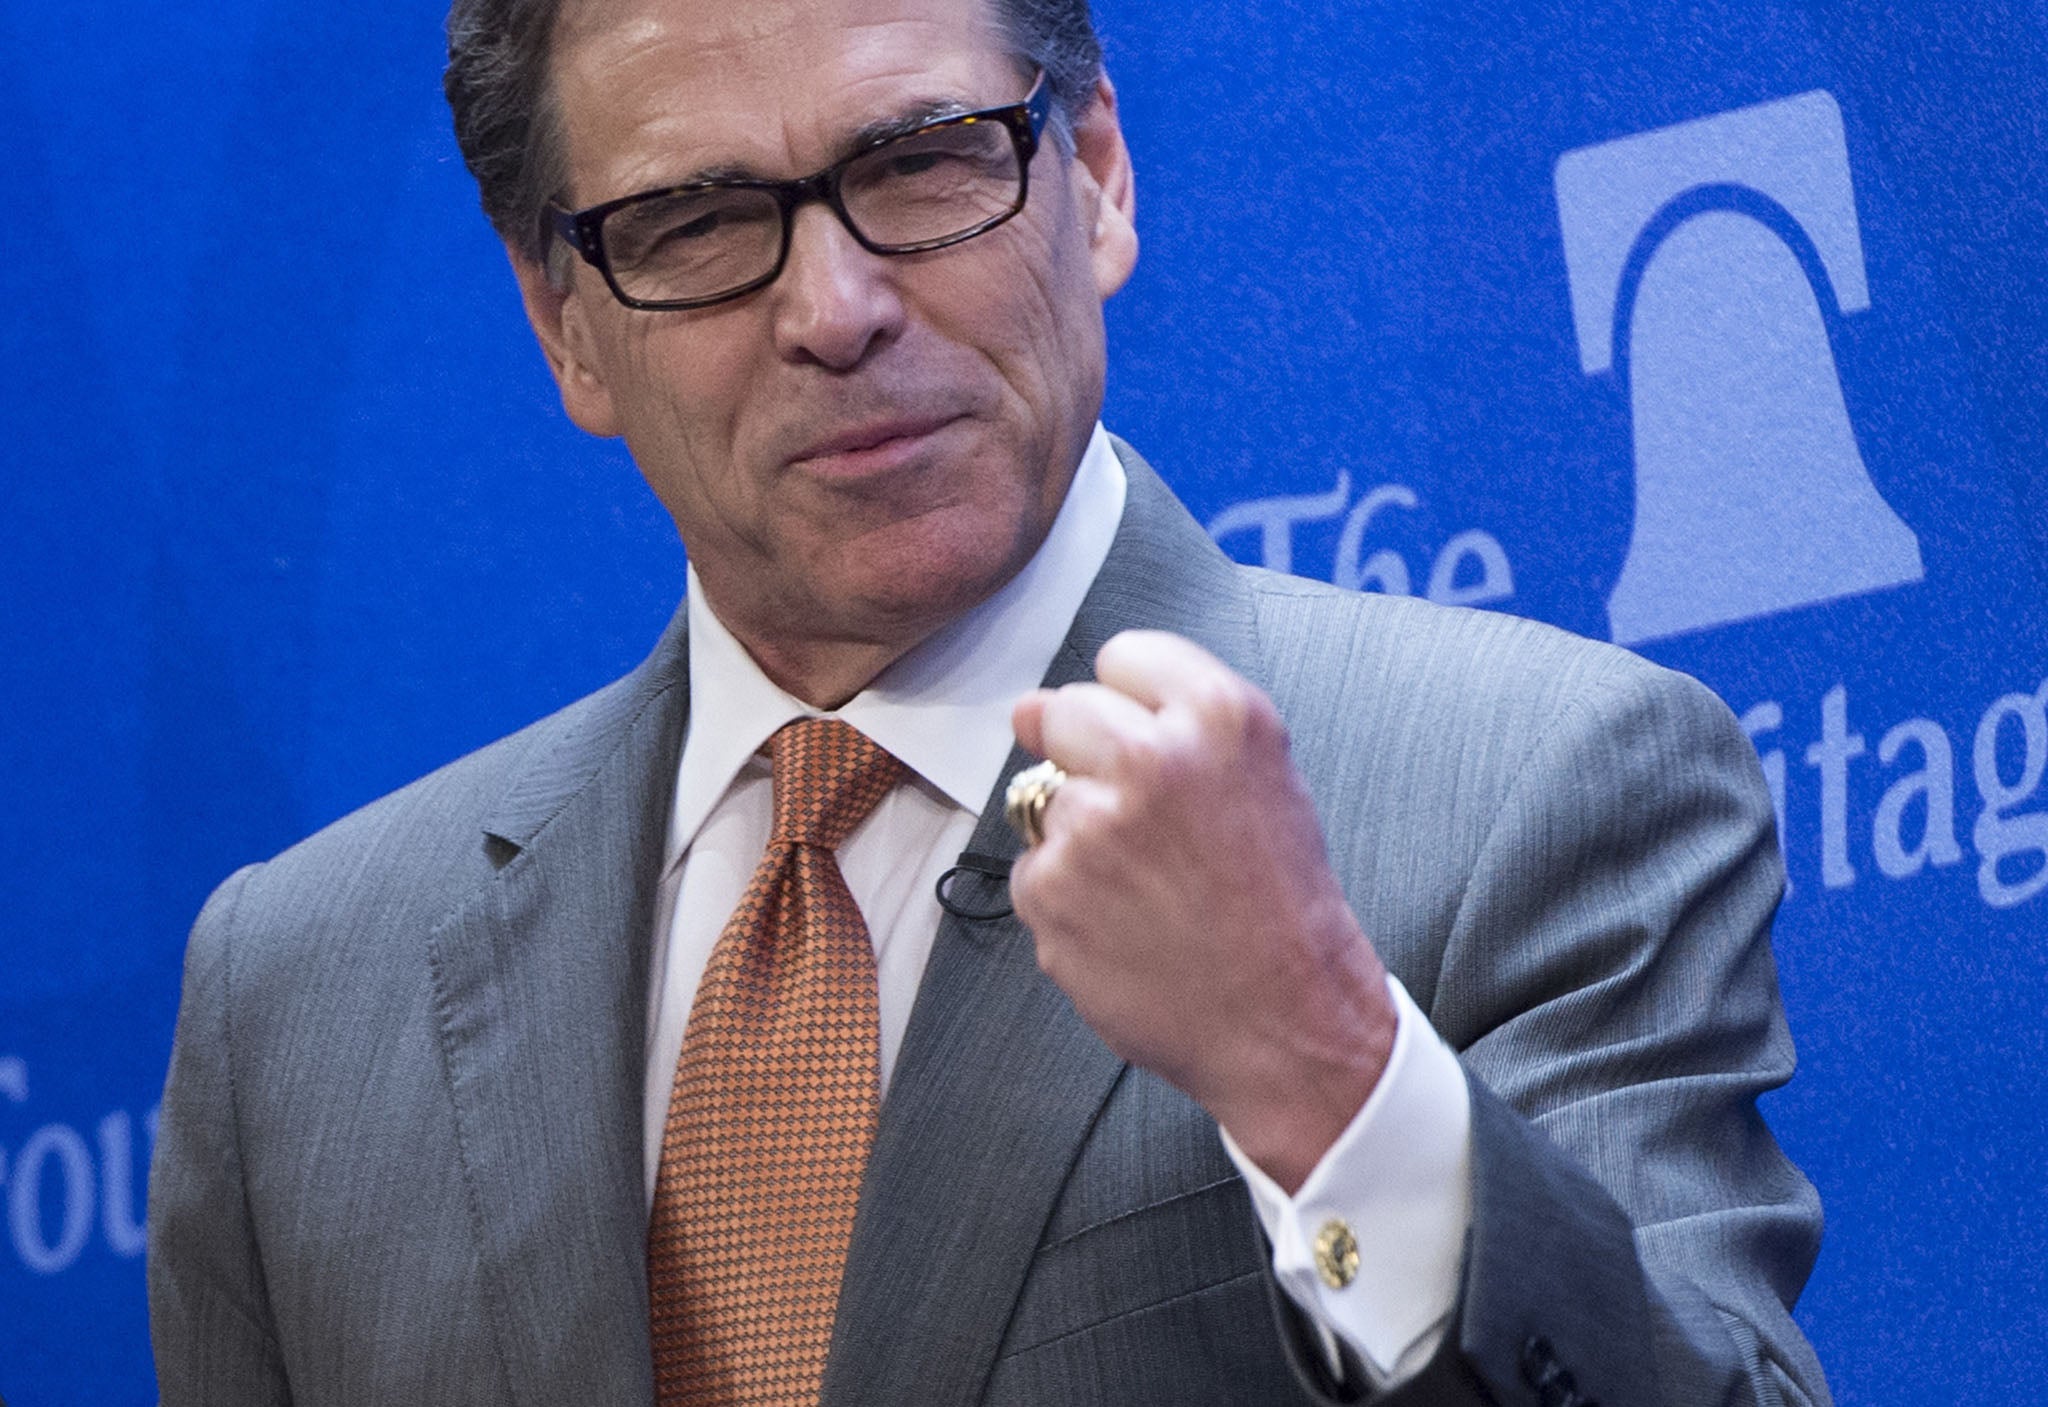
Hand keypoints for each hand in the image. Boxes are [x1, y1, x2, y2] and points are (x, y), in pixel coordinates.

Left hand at [1010, 630, 1396, 1192]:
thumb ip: (1165, 719)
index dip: (1136, 707)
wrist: (1286, 1020)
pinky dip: (1068, 897)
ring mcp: (1091, 824)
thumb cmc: (1278, 897)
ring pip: (1043, 795)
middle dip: (1088, 757)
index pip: (1121, 656)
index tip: (1162, 748)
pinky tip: (1124, 925)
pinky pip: (1035, 869)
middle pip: (1063, 710)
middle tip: (1144, 823)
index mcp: (1218, 714)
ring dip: (1079, 834)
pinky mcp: (1050, 889)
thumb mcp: (1261, 773)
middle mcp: (1150, 757)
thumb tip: (1028, 710)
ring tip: (1147, 886)